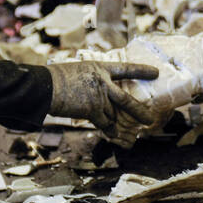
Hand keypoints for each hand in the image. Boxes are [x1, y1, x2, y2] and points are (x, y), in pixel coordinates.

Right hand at [45, 61, 159, 137]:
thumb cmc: (56, 78)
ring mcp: (99, 96)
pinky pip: (104, 123)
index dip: (141, 71)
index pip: (125, 69)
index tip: (156, 72)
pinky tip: (116, 135)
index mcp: (100, 67)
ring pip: (114, 114)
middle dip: (140, 111)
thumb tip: (96, 94)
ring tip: (133, 135)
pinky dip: (110, 130)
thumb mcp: (77, 71)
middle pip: (126, 100)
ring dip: (121, 125)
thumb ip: (91, 81)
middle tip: (150, 119)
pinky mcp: (92, 109)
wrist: (46, 86)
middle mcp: (103, 82)